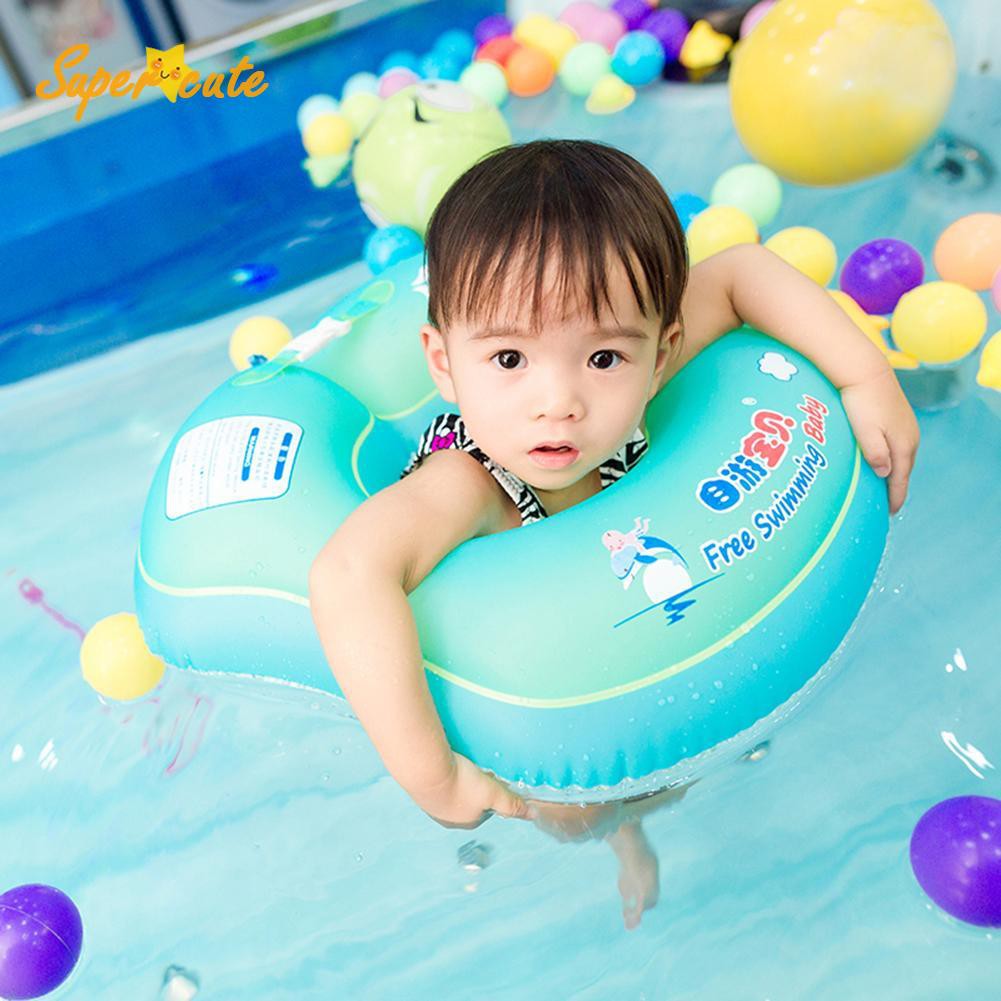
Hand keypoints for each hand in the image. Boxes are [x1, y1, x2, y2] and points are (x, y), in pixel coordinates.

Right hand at [411, 752, 534, 829]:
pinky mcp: (421, 791)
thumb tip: (532, 815)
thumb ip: (511, 803)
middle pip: (469, 801)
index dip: (491, 792)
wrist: (424, 769)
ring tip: (459, 765)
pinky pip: (437, 784)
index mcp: (466, 822)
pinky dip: (442, 775)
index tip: (490, 778)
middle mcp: (448, 818)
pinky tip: (443, 764)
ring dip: (457, 781)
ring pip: (452, 792)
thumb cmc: (458, 782)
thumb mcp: (492, 793)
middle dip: (474, 787)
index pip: (487, 809)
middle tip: (475, 769)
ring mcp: (432, 805)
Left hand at [840, 367, 918, 513]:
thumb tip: (885, 474)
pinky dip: (895, 458)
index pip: (900, 479)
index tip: (889, 513)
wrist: (865, 371)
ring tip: (886, 486)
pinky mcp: (900, 417)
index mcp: (903, 445)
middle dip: (897, 488)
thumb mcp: (865, 432)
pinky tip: (885, 459)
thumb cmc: (861, 402)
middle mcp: (910, 437)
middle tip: (887, 505)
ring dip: (896, 472)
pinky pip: (900, 445)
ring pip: (903, 457)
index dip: (895, 498)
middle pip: (904, 470)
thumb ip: (875, 454)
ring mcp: (907, 426)